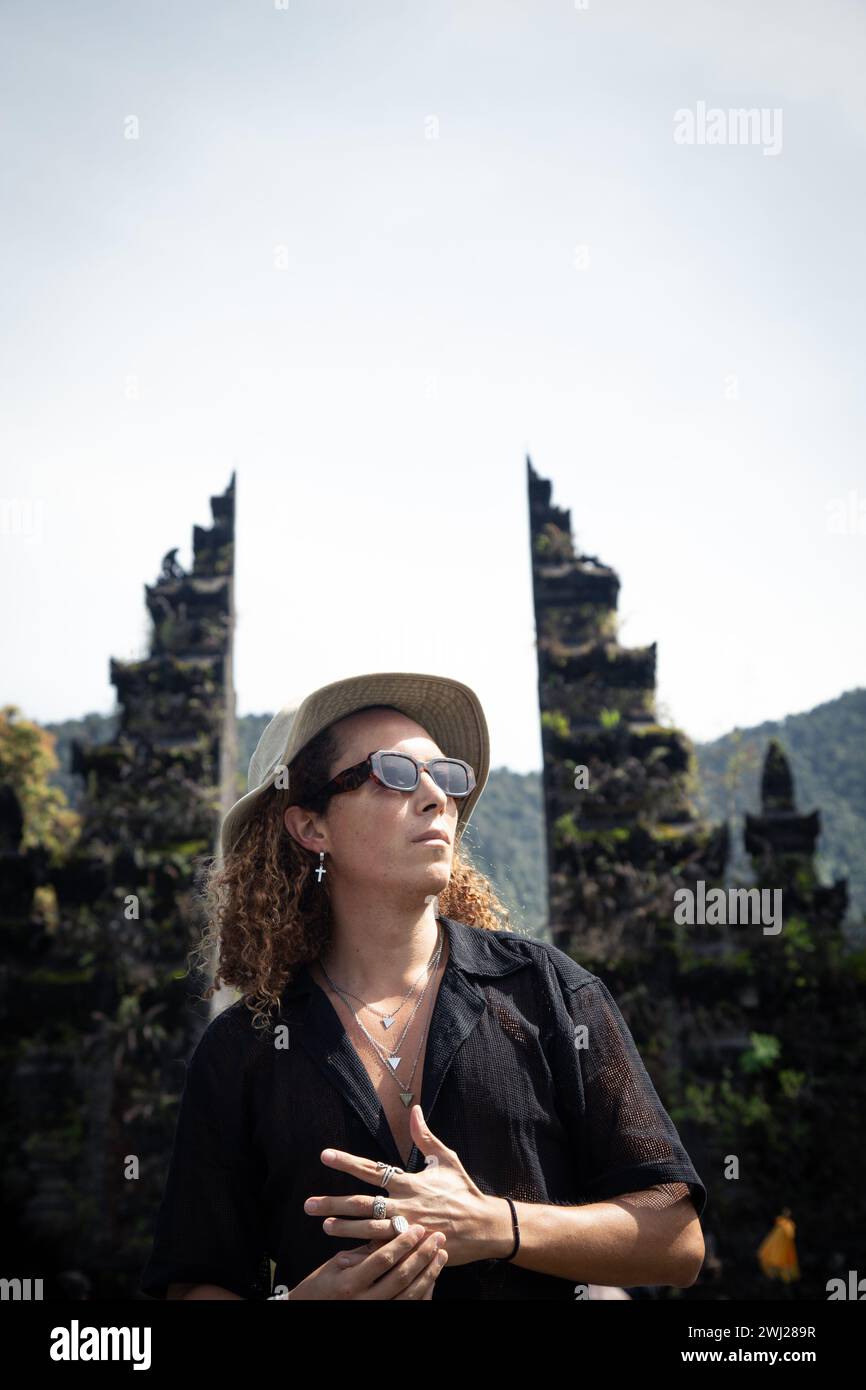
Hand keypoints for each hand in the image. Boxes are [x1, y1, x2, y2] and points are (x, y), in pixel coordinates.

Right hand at [288, 1224, 447, 1299]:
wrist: (312, 1312)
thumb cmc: (320, 1286)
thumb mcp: (336, 1264)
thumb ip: (363, 1251)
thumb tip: (389, 1231)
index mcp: (350, 1284)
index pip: (383, 1260)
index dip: (402, 1243)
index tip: (417, 1228)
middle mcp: (365, 1303)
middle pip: (402, 1277)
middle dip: (423, 1255)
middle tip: (438, 1237)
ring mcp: (376, 1313)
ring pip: (411, 1295)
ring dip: (429, 1273)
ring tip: (441, 1254)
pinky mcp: (383, 1319)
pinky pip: (410, 1307)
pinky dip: (424, 1292)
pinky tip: (432, 1276)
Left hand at [305, 1104, 502, 1267]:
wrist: (484, 1227)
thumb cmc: (464, 1191)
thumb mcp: (446, 1159)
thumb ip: (425, 1136)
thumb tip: (414, 1109)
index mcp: (409, 1182)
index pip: (371, 1168)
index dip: (347, 1162)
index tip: (325, 1155)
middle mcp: (404, 1204)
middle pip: (361, 1202)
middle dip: (333, 1202)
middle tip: (309, 1204)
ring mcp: (407, 1228)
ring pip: (368, 1228)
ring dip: (344, 1228)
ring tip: (324, 1225)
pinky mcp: (411, 1248)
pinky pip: (384, 1250)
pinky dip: (365, 1251)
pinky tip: (347, 1255)